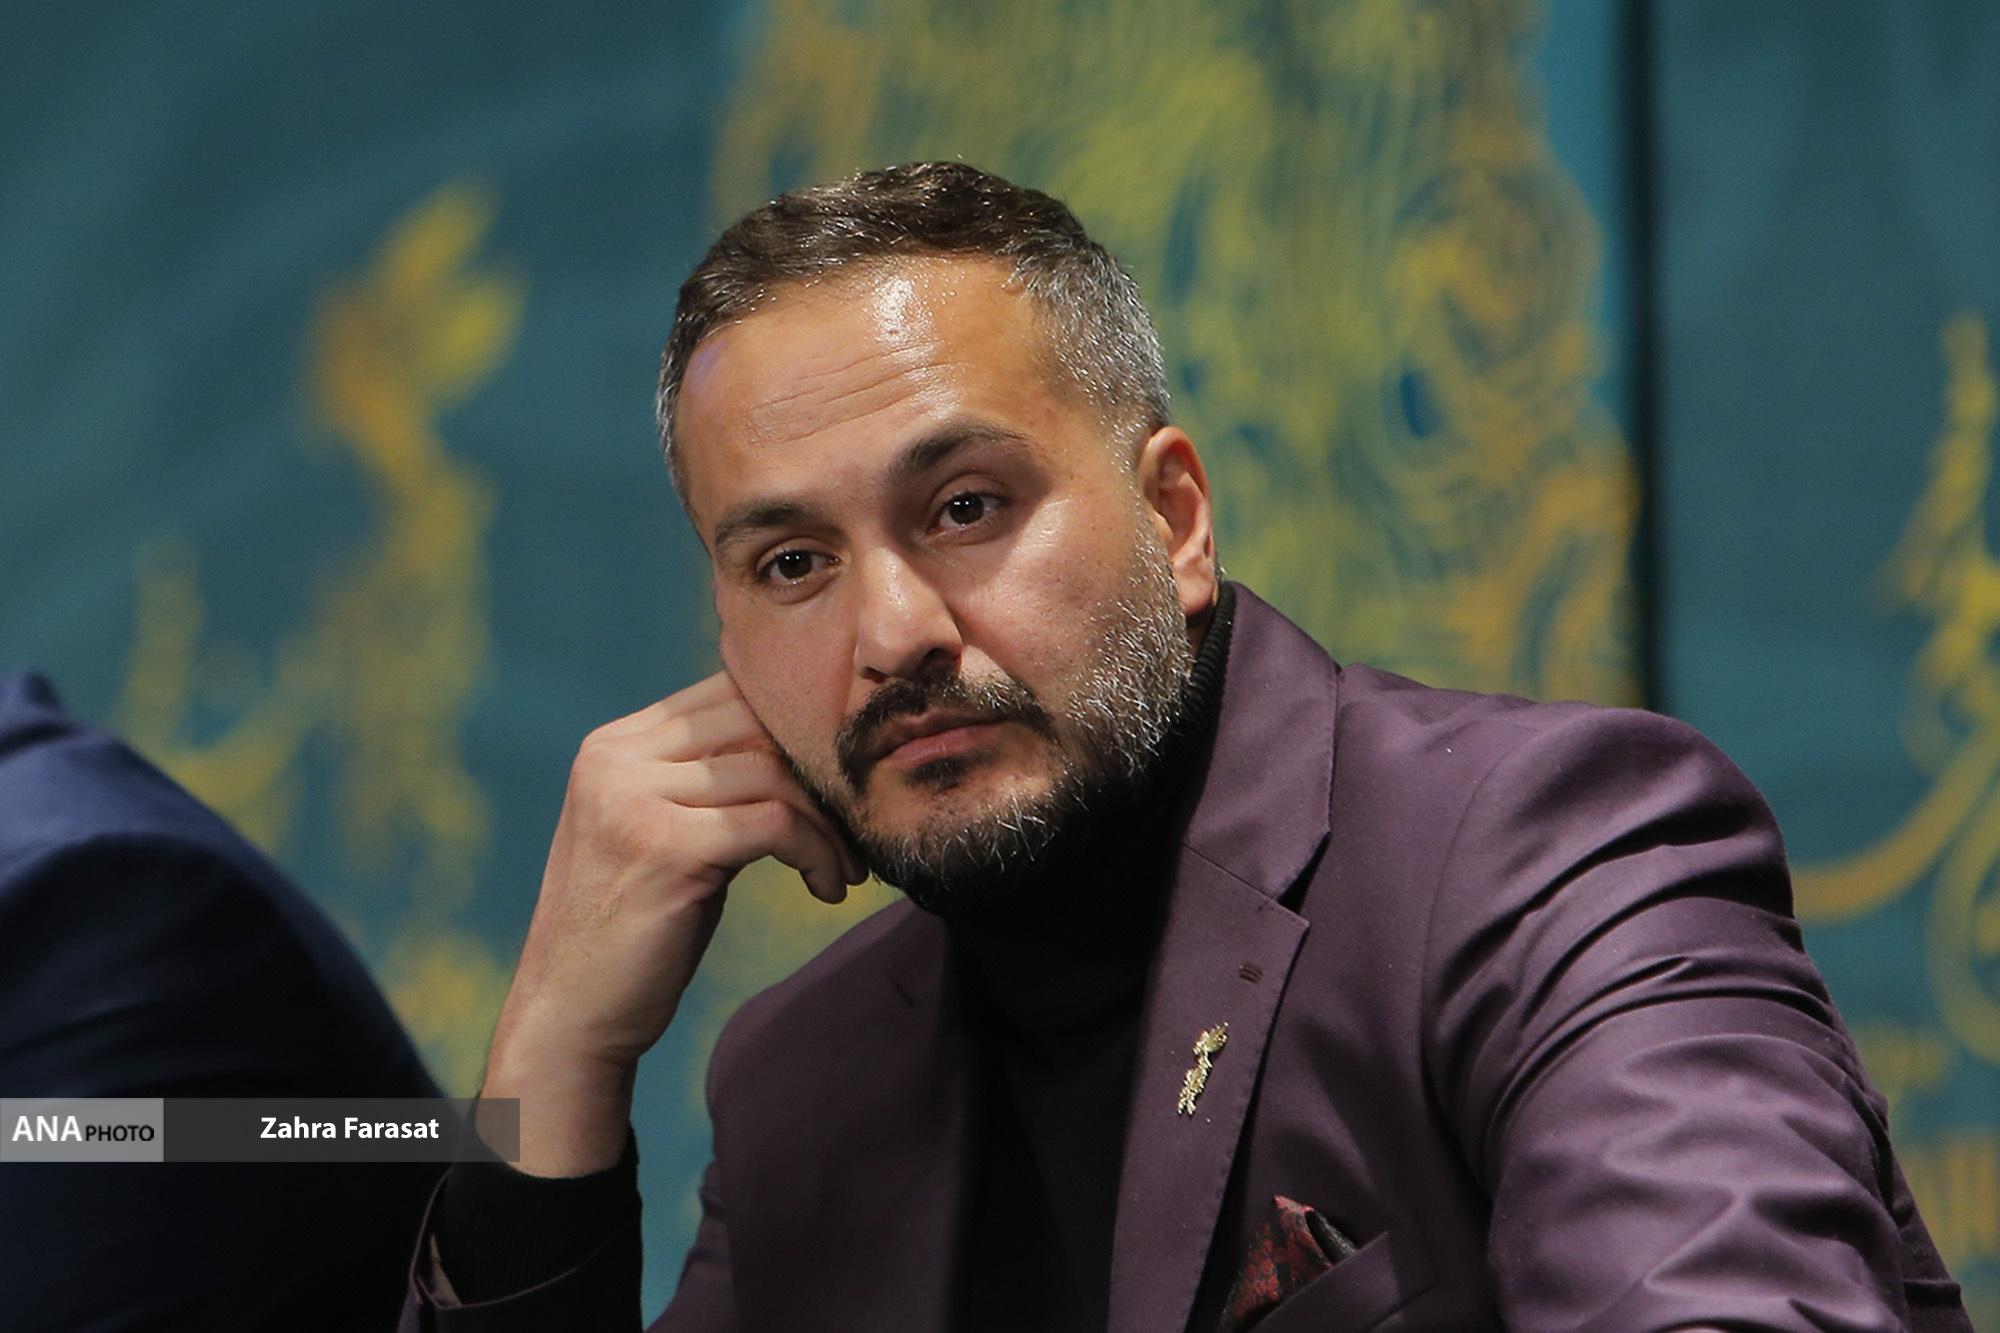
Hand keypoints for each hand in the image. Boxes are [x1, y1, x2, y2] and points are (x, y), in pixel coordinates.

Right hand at [480, 672, 863, 1174]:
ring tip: (848, 867)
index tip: (843, 781)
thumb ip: (708, 781)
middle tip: (860, 822)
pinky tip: (827, 889)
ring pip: (774, 774)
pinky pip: (775, 824)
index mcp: (616, 745)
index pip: (731, 692)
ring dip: (830, 823)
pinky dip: (817, 853)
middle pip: (757, 721)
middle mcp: (616, 758)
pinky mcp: (664, 848)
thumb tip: (804, 745)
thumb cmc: (635, 931)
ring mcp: (634, 799)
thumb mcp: (666, 833)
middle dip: (823, 770)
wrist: (571, 1016)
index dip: (800, 729)